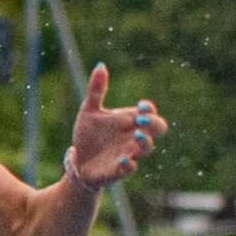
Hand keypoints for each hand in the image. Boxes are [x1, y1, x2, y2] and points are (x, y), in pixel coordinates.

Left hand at [65, 65, 165, 190]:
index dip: (149, 109)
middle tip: (142, 120)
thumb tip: (100, 65)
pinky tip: (124, 160)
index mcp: (130, 121)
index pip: (149, 112)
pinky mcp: (118, 170)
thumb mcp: (89, 110)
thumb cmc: (88, 135)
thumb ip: (97, 90)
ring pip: (148, 149)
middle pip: (158, 129)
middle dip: (155, 124)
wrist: (77, 161)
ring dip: (145, 142)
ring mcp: (128, 153)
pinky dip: (129, 165)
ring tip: (137, 134)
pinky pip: (130, 169)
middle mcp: (133, 137)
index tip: (141, 107)